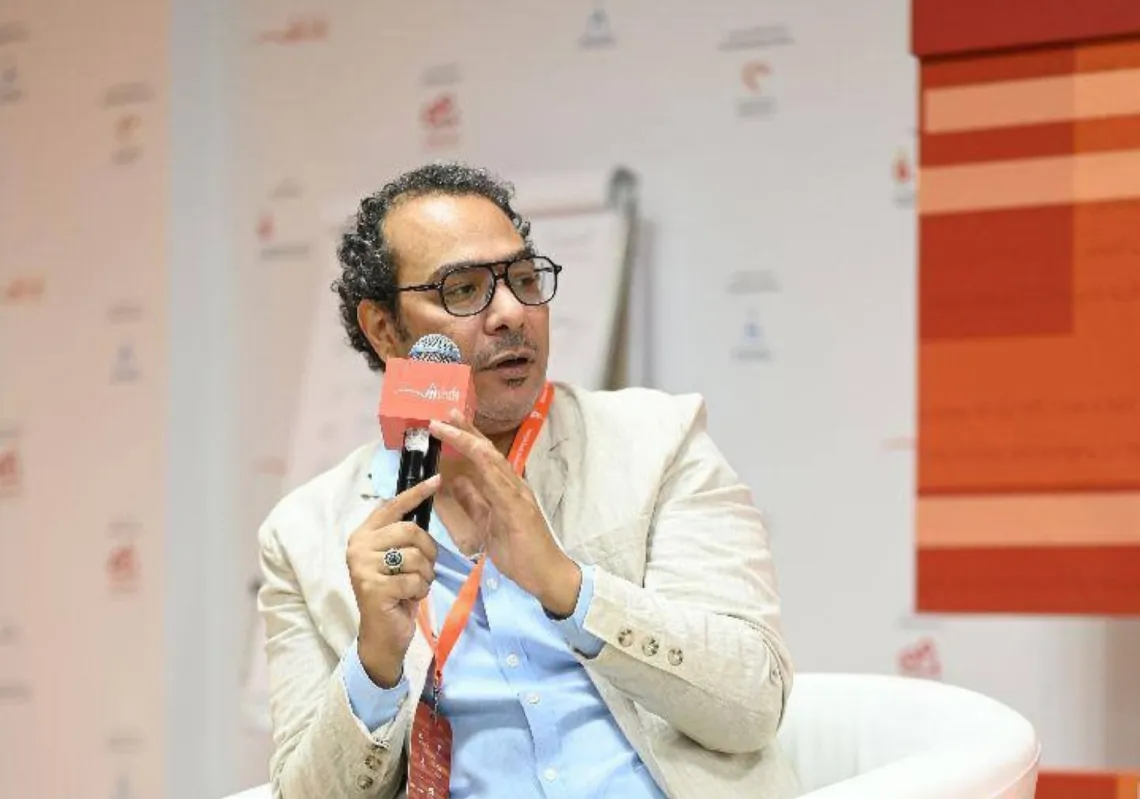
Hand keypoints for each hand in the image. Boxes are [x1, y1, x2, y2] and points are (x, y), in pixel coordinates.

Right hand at [346, 475, 440, 686]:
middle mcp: (358, 547)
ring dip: (425, 575)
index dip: (416, 493)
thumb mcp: (397, 559)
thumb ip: (403, 536)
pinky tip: (407, 599)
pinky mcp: (372, 588)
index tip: (437, 479)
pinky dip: (419, 591)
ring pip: (415, 557)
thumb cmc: (394, 593)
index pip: (392, 507)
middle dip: (428, 551)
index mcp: (363, 535)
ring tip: (413, 586)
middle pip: (410, 530)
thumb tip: (424, 502)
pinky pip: (414, 580)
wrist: (382, 635)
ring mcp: (363, 567)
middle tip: (425, 568)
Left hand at [429, 412, 581, 616]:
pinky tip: (473, 450)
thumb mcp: (487, 525)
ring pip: (492, 460)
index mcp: (505, 490)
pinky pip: (500, 481)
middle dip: (466, 430)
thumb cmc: (520, 553)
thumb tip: (456, 481)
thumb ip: (473, 502)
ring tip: (449, 424)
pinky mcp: (519, 508)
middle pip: (487, 451)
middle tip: (445, 412)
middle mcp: (513, 486)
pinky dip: (485, 463)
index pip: (483, 458)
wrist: (546, 575)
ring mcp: (518, 494)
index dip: (465, 439)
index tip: (445, 424)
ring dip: (469, 440)